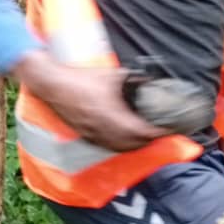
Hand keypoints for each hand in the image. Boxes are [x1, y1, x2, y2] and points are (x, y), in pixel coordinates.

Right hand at [12, 51, 162, 151]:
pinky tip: (127, 141)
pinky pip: (109, 147)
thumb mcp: (113, 76)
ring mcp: (95, 135)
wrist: (52, 83)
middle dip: (151, 141)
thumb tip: (152, 80)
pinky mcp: (87, 136)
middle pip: (135, 144)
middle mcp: (105, 130)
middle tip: (162, 133)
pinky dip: (122, 146)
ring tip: (148, 138)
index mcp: (114, 116)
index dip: (159, 133)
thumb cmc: (82, 78)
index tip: (171, 129)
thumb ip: (135, 79)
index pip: (144, 132)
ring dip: (137, 146)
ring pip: (122, 148)